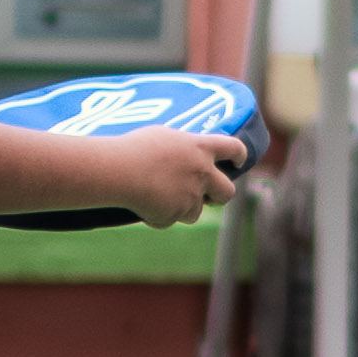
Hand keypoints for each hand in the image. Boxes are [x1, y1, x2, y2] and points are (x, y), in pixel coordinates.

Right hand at [101, 127, 249, 223]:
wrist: (118, 170)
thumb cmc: (134, 148)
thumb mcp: (163, 137)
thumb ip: (181, 147)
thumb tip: (184, 153)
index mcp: (201, 148)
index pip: (234, 148)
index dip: (239, 155)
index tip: (239, 162)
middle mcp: (202, 174)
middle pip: (227, 191)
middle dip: (219, 196)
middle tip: (208, 196)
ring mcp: (191, 197)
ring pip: (195, 212)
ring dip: (182, 209)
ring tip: (158, 196)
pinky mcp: (175, 215)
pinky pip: (169, 220)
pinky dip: (158, 216)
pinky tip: (142, 203)